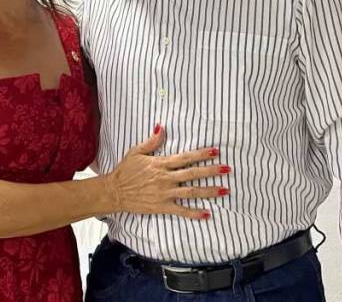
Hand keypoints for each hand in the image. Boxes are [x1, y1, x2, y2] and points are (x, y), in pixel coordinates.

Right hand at [104, 124, 229, 219]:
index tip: (216, 152)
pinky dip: (194, 213)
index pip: (185, 158)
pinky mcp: (162, 206)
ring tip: (225, 189)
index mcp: (161, 164)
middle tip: (227, 169)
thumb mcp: (136, 152)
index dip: (201, 154)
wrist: (114, 191)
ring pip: (191, 192)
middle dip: (212, 171)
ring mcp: (165, 193)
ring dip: (209, 191)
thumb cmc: (125, 171)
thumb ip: (152, 142)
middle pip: (193, 174)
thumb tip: (162, 127)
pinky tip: (207, 213)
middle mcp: (165, 178)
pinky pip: (181, 210)